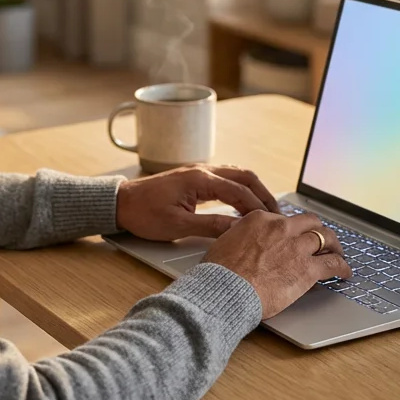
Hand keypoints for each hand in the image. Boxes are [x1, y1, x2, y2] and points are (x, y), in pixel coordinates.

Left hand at [115, 164, 279, 240]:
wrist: (121, 203)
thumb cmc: (144, 214)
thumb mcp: (178, 226)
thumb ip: (211, 226)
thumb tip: (239, 229)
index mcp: (200, 179)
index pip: (239, 191)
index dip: (258, 208)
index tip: (272, 223)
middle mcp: (203, 170)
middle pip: (245, 176)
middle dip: (264, 194)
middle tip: (278, 213)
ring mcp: (199, 171)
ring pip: (237, 174)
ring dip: (254, 189)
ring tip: (267, 209)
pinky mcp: (195, 177)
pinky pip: (226, 177)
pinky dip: (241, 188)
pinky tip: (245, 202)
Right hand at [202, 211, 350, 317]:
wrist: (224, 290)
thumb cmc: (219, 273)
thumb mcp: (224, 244)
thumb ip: (240, 238)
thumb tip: (242, 243)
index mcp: (260, 219)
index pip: (284, 219)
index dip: (292, 229)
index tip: (294, 236)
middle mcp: (281, 228)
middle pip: (310, 222)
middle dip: (318, 230)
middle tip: (322, 239)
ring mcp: (296, 247)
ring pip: (326, 238)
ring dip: (334, 246)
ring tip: (337, 253)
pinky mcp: (307, 269)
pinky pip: (333, 264)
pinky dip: (342, 267)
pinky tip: (344, 273)